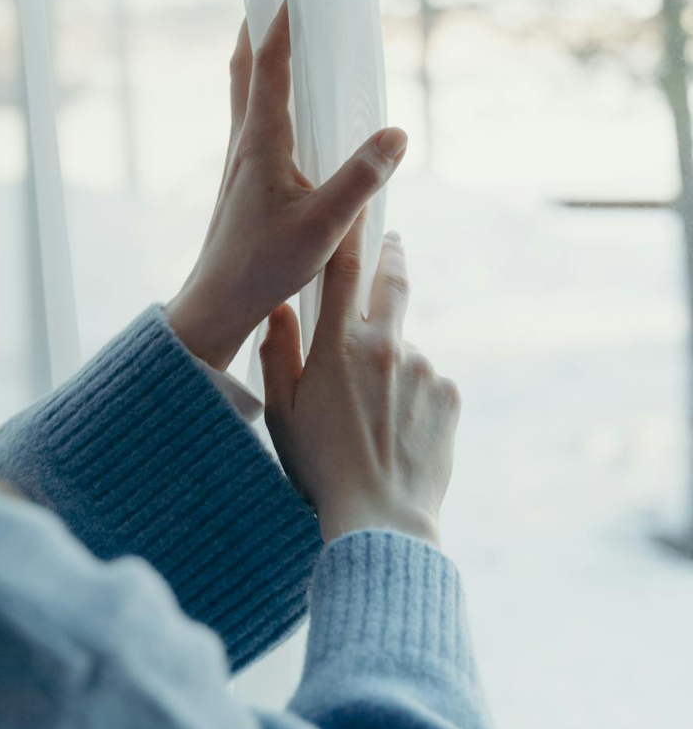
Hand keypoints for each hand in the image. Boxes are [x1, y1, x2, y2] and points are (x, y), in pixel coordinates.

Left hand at [164, 0, 407, 371]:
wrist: (218, 302)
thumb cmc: (264, 265)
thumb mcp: (324, 226)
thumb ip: (361, 179)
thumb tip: (396, 134)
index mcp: (261, 143)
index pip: (270, 69)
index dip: (282, 26)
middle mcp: (244, 143)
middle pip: (244, 70)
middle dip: (257, 28)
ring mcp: (238, 162)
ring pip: (243, 93)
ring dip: (256, 58)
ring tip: (273, 34)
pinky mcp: (241, 181)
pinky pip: (250, 120)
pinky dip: (261, 94)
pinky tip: (281, 108)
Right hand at [259, 221, 459, 546]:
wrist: (381, 516)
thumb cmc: (320, 466)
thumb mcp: (282, 410)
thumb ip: (278, 352)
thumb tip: (277, 309)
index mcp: (340, 345)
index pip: (345, 270)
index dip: (351, 235)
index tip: (357, 212)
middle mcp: (387, 346)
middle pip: (393, 283)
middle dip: (391, 256)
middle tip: (391, 244)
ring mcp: (424, 369)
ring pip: (405, 349)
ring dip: (392, 363)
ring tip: (374, 415)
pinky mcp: (449, 395)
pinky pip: (429, 383)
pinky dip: (414, 395)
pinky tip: (397, 430)